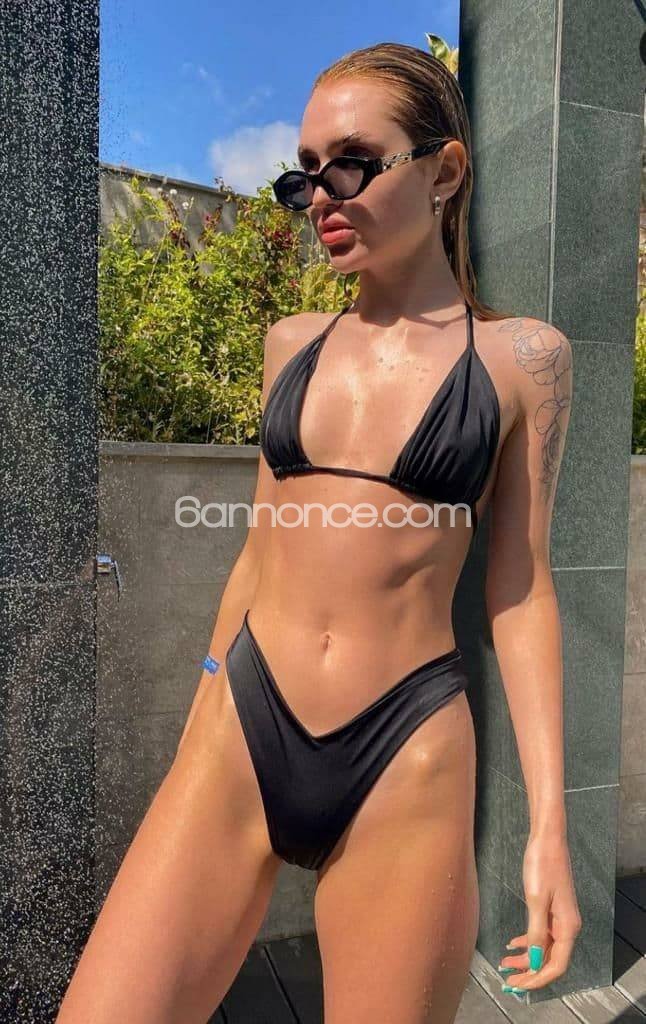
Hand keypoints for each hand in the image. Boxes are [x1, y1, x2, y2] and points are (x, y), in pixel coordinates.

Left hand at [497, 832, 581, 992]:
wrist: (547, 838)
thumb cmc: (542, 865)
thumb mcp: (536, 900)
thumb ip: (535, 932)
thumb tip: (533, 961)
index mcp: (568, 927)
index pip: (556, 965)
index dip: (538, 978)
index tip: (518, 984)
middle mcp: (567, 926)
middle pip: (550, 960)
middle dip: (530, 972)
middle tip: (508, 980)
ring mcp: (559, 918)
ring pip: (543, 948)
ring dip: (526, 958)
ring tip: (505, 964)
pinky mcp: (551, 908)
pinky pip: (541, 934)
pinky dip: (527, 942)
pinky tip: (512, 944)